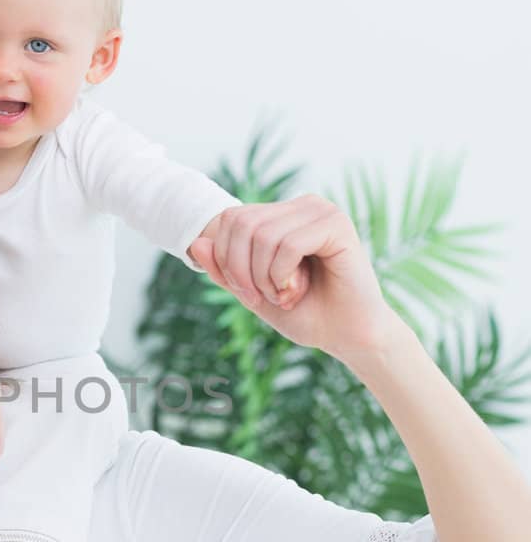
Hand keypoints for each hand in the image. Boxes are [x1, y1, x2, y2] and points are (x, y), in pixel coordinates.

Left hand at [187, 195, 397, 364]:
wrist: (346, 336)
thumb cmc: (304, 313)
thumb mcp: (252, 293)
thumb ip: (223, 270)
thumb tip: (194, 242)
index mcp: (282, 215)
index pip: (231, 218)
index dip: (226, 260)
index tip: (247, 292)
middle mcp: (302, 205)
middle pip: (241, 224)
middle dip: (242, 270)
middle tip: (265, 296)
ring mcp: (321, 211)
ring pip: (262, 235)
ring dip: (264, 277)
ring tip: (286, 294)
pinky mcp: (337, 225)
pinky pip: (288, 244)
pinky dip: (283, 275)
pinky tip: (298, 289)